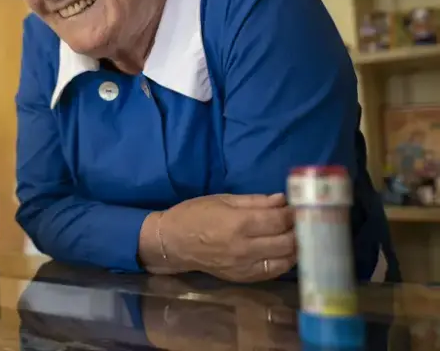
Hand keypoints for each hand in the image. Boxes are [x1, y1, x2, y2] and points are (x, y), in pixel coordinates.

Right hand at [161, 193, 295, 282]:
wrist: (172, 242)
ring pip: (285, 259)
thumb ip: (255, 201)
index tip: (302, 207)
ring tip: (301, 236)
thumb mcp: (223, 200)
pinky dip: (285, 261)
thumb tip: (282, 200)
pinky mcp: (243, 277)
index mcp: (239, 223)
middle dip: (301, 230)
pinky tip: (287, 252)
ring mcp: (245, 266)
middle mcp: (245, 247)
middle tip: (306, 221)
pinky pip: (273, 271)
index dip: (294, 213)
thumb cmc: (194, 214)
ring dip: (297, 247)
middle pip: (287, 241)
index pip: (279, 220)